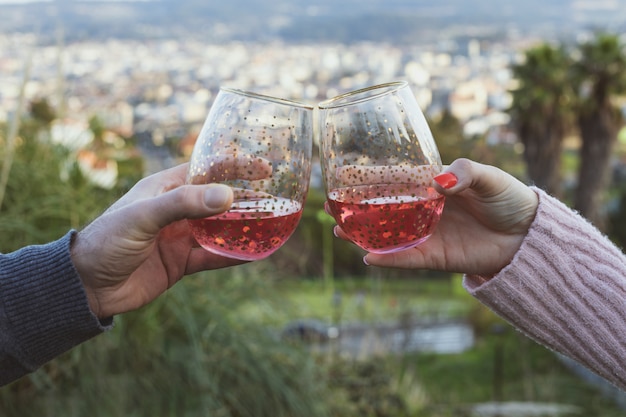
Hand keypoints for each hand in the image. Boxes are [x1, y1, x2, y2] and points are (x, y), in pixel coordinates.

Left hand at [70, 162, 266, 318]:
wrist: (87, 286)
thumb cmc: (107, 240)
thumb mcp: (142, 216)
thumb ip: (183, 204)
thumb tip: (227, 195)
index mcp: (165, 188)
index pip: (206, 170)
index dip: (235, 166)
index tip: (264, 166)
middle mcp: (177, 210)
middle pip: (219, 200)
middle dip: (246, 198)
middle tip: (276, 198)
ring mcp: (181, 237)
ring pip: (221, 229)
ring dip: (244, 228)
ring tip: (272, 225)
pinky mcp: (182, 262)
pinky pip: (214, 257)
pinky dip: (234, 256)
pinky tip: (255, 254)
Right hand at [339, 158, 538, 276]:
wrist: (529, 235)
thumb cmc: (509, 199)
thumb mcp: (489, 177)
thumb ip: (465, 173)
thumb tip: (438, 182)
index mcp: (431, 188)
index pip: (394, 183)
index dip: (368, 182)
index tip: (343, 178)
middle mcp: (423, 212)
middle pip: (381, 212)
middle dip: (355, 211)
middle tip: (329, 208)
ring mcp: (427, 236)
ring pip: (387, 237)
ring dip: (363, 236)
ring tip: (339, 232)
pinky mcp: (436, 258)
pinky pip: (407, 259)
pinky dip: (389, 260)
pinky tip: (368, 257)